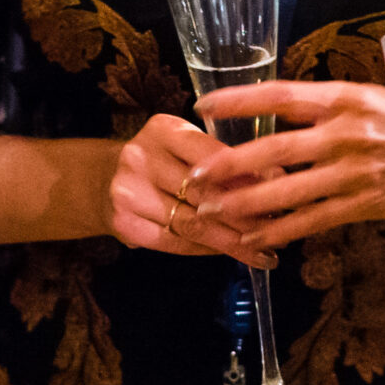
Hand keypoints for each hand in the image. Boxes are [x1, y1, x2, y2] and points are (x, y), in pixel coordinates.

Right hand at [108, 114, 272, 267]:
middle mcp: (141, 157)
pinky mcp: (124, 224)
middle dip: (248, 215)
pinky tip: (231, 254)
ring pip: (194, 224)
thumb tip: (273, 183)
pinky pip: (176, 243)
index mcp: (162, 129)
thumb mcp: (184, 146)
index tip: (282, 187)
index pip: (212, 153)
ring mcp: (128, 192)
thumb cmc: (160, 161)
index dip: (250, 173)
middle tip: (280, 230)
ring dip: (234, 242)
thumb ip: (219, 160)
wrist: (103, 180)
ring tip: (265, 253)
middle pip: (205, 193)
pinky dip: (208, 251)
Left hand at [186, 80, 384, 251]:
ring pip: (287, 191)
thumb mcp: (375, 94)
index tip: (203, 107)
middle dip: (228, 166)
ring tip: (212, 212)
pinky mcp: (365, 203)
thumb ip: (332, 103)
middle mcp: (344, 133)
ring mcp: (353, 171)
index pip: (279, 96)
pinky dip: (281, 230)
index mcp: (343, 98)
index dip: (238, 101)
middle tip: (195, 176)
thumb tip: (287, 106)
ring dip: (245, 204)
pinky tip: (255, 239)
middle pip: (273, 150)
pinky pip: (314, 219)